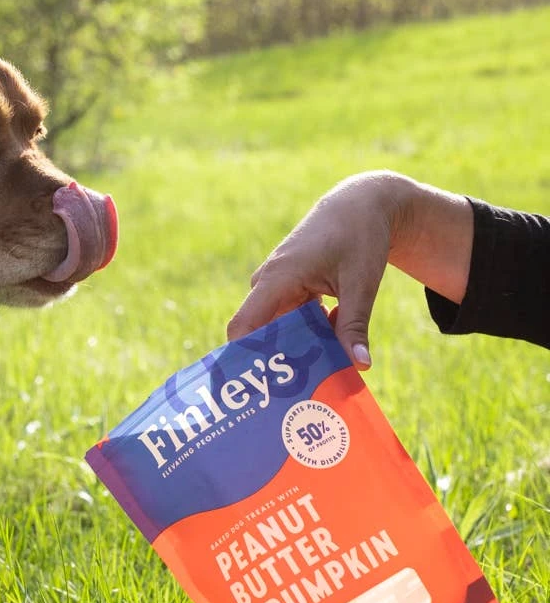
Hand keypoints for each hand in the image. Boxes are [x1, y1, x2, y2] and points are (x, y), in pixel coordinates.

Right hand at [226, 172, 472, 369]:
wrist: (361, 204)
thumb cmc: (359, 236)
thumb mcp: (361, 283)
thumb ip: (355, 325)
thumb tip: (360, 366)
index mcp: (277, 278)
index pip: (242, 326)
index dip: (241, 358)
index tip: (252, 388)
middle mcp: (269, 282)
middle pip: (260, 333)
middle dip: (274, 362)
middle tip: (292, 398)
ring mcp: (278, 284)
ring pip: (277, 327)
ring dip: (294, 350)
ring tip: (313, 382)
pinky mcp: (290, 285)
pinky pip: (290, 318)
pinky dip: (306, 334)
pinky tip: (328, 354)